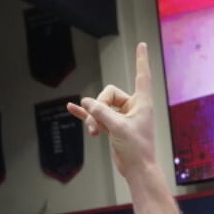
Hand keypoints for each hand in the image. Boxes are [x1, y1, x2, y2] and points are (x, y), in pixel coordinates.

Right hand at [65, 42, 155, 176]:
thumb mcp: (118, 127)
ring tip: (92, 131)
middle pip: (108, 94)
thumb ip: (101, 112)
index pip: (141, 75)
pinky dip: (85, 113)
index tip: (141, 44)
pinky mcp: (112, 126)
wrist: (137, 169)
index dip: (141, 59)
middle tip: (97, 123)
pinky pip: (96, 115)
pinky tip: (71, 108)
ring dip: (93, 117)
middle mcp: (133, 107)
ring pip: (100, 107)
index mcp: (142, 103)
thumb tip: (85, 101)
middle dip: (98, 107)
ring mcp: (121, 116)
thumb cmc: (137, 149)